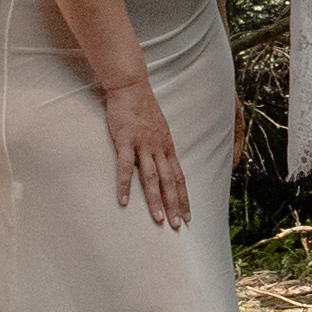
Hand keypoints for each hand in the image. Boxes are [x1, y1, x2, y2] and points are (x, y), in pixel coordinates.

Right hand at [97, 73, 191, 230]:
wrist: (131, 86)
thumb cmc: (142, 108)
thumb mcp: (157, 128)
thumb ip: (159, 146)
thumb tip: (162, 162)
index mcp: (167, 146)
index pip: (179, 176)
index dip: (184, 197)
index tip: (188, 215)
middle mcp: (159, 148)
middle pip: (170, 181)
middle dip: (175, 205)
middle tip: (178, 225)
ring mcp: (143, 145)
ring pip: (152, 178)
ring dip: (156, 200)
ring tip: (159, 220)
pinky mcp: (126, 140)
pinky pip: (125, 167)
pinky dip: (125, 185)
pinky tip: (123, 201)